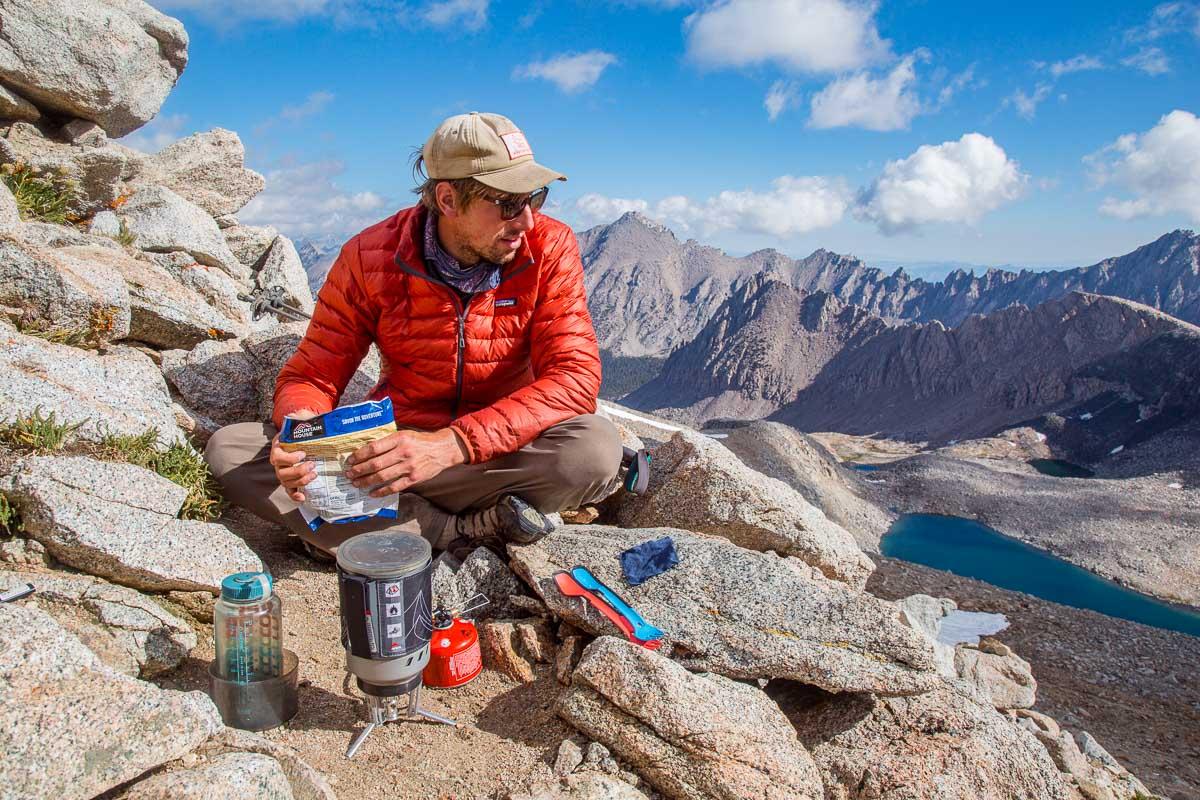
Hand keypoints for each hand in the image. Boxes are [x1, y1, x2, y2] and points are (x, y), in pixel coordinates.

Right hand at [270, 409, 317, 502]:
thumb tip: (304, 416)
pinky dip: (295, 496)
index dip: (289, 458)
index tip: (303, 454)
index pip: (277, 456)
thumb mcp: (301, 420)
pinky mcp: (290, 480)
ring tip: (314, 475)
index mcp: (278, 447)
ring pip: (286, 482)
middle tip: (312, 465)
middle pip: (282, 472)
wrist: (303, 434)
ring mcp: (283, 472)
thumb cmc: (302, 428)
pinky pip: (289, 491)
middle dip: (298, 471)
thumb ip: (302, 417)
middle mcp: (278, 462)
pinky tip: (303, 497)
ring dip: (301, 481)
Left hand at [344, 428, 467, 496]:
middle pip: (375, 464)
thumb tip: (367, 450)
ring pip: (382, 476)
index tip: (350, 460)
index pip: (374, 448)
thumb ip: (388, 442)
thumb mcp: (405, 435)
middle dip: (359, 470)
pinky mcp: (414, 478)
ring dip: (366, 481)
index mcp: (399, 439)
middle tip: (349, 474)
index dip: (359, 455)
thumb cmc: (421, 441)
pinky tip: (372, 493)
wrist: (443, 449)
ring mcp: (409, 466)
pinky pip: (394, 487)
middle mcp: (403, 452)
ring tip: (357, 484)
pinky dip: (381, 491)